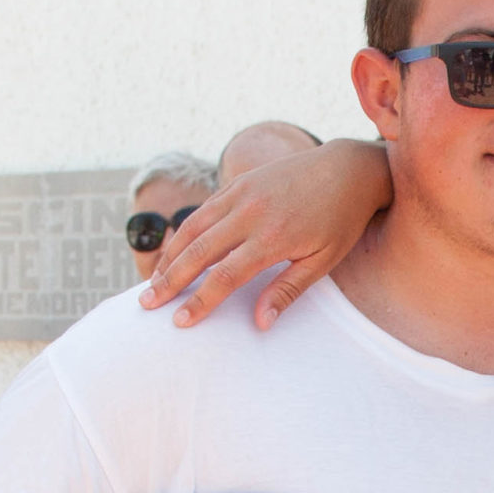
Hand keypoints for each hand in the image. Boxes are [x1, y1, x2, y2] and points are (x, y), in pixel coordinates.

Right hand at [139, 139, 391, 328]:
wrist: (347, 169)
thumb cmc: (340, 221)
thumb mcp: (324, 261)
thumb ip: (288, 290)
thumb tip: (260, 323)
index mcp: (273, 238)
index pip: (224, 276)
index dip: (199, 301)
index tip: (180, 321)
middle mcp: (250, 214)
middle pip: (198, 252)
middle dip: (169, 281)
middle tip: (147, 305)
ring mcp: (241, 194)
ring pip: (192, 228)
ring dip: (169, 257)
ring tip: (153, 283)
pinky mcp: (238, 184)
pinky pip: (203, 211)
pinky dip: (183, 233)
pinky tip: (174, 252)